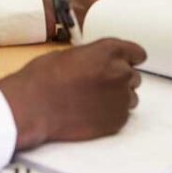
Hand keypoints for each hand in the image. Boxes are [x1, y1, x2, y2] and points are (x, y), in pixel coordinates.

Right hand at [0, 38, 145, 148]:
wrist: (34, 106)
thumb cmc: (44, 78)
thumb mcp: (69, 54)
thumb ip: (93, 57)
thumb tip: (98, 63)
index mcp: (109, 51)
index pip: (137, 53)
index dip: (130, 58)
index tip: (127, 63)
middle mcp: (120, 73)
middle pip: (133, 76)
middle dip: (118, 80)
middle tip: (97, 85)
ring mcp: (121, 98)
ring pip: (130, 97)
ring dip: (116, 98)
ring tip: (92, 101)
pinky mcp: (117, 121)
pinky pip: (122, 116)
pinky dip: (110, 115)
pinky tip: (91, 113)